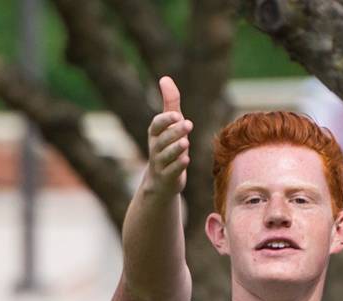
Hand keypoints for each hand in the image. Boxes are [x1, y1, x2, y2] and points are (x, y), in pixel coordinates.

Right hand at [145, 76, 191, 194]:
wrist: (161, 181)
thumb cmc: (167, 147)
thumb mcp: (170, 126)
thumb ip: (170, 104)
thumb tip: (165, 78)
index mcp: (155, 134)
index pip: (156, 125)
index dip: (165, 120)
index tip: (177, 115)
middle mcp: (155, 147)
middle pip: (162, 139)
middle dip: (174, 131)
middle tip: (188, 123)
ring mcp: (160, 163)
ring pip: (166, 155)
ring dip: (175, 148)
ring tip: (186, 142)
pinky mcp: (168, 177)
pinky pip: (172, 171)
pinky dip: (178, 166)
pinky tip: (186, 160)